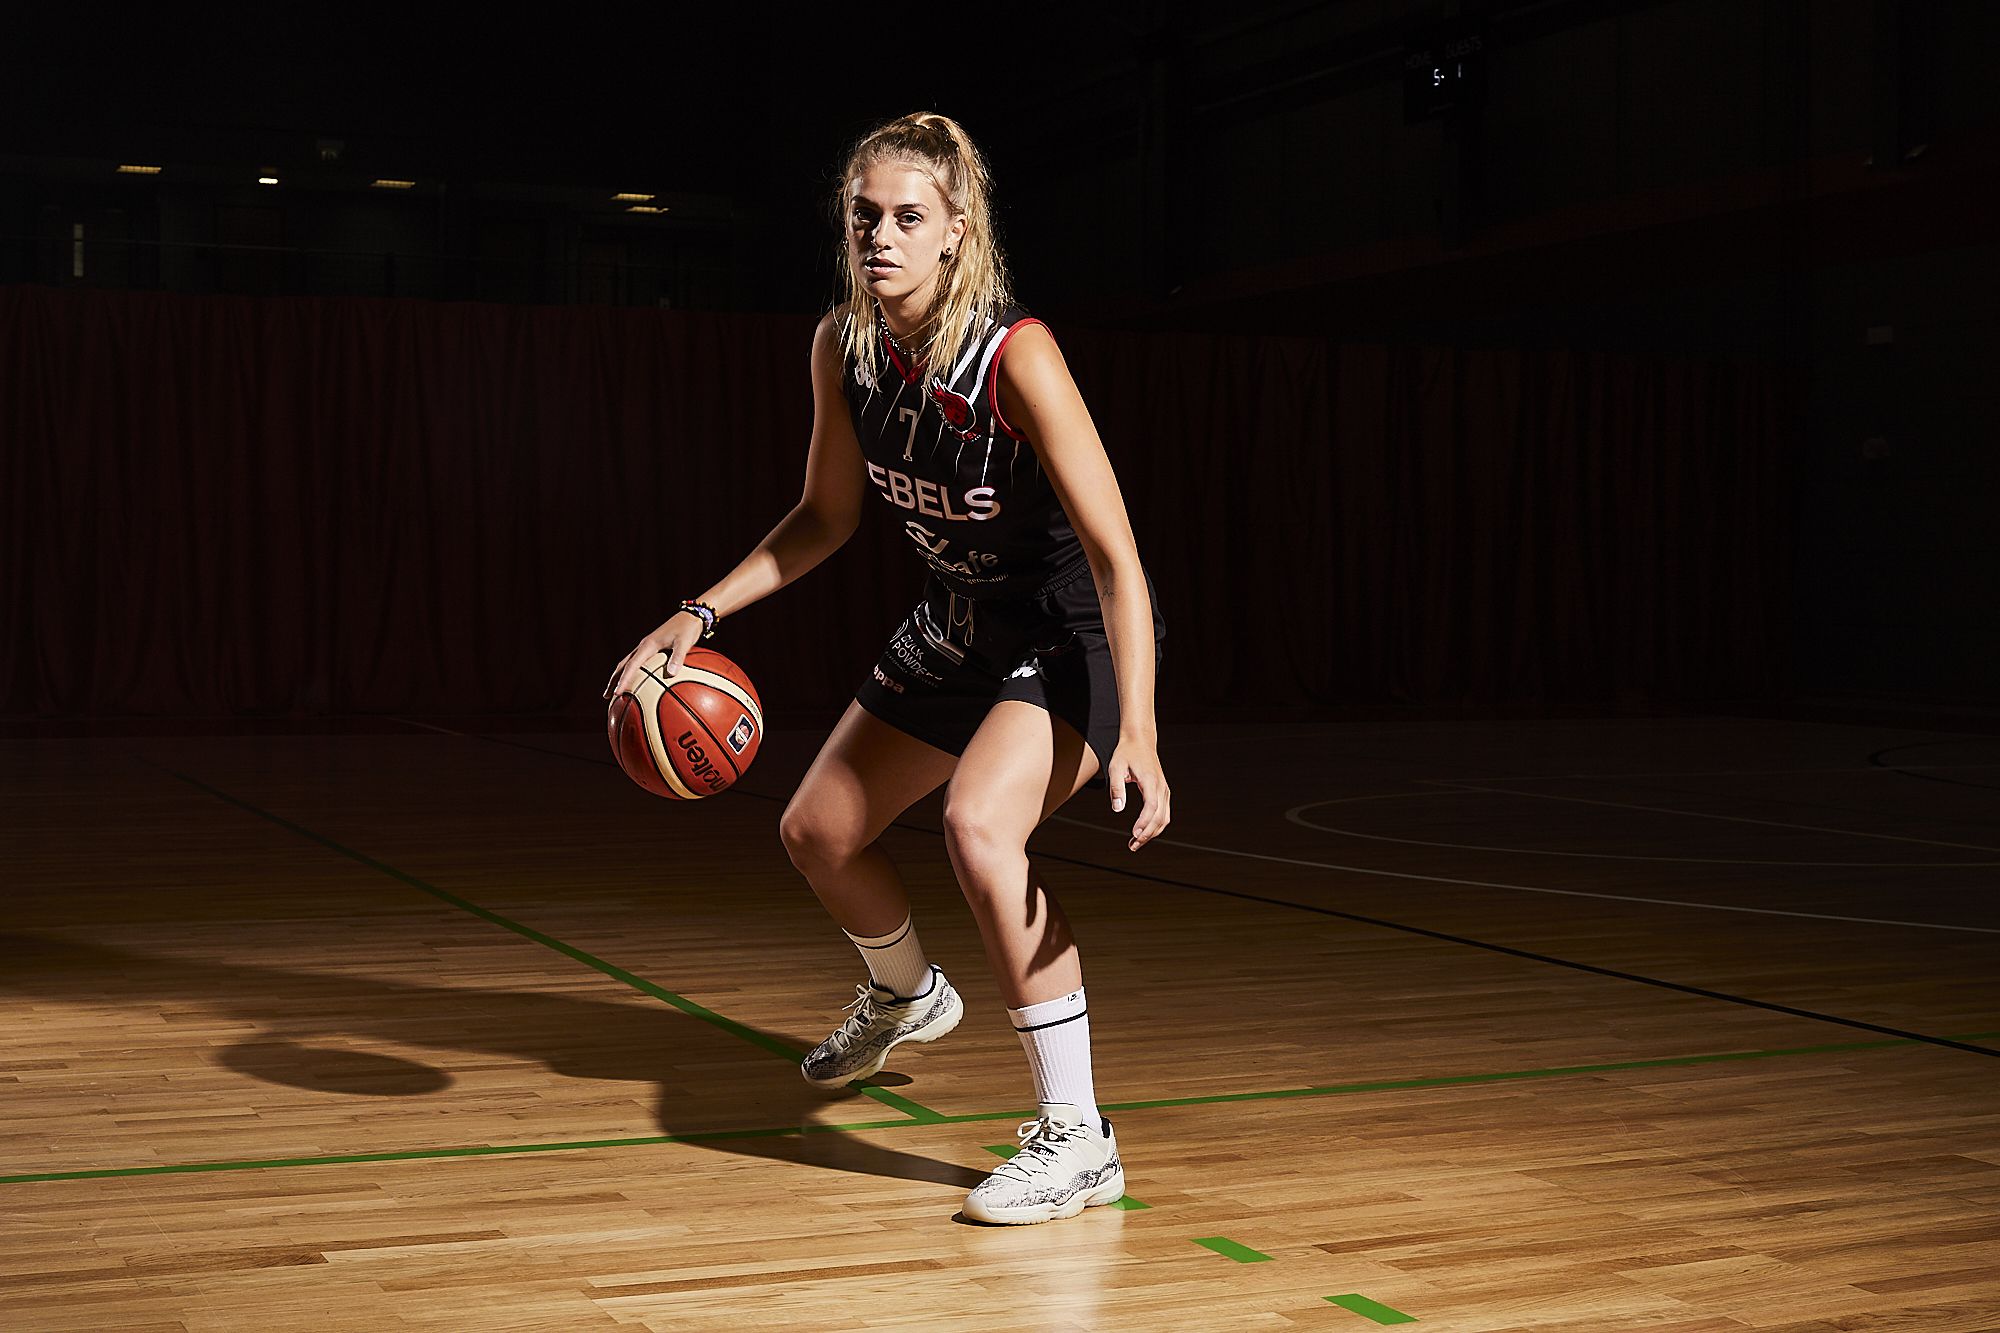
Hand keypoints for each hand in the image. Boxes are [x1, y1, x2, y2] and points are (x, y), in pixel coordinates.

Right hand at [602, 611, 703, 701]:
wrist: (691, 616)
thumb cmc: (688, 628)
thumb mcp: (685, 642)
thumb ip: (678, 657)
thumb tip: (672, 674)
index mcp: (647, 645)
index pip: (631, 665)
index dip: (623, 680)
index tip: (616, 693)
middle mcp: (643, 647)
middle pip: (623, 666)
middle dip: (614, 681)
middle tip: (607, 696)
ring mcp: (646, 648)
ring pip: (628, 664)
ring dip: (620, 677)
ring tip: (615, 692)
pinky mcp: (652, 649)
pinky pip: (638, 664)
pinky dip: (633, 674)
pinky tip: (638, 683)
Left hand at [1106, 737, 1169, 851]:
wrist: (1140, 741)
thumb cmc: (1126, 753)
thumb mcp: (1115, 768)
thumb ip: (1116, 788)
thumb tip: (1117, 809)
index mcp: (1150, 780)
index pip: (1151, 806)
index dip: (1144, 822)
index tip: (1134, 834)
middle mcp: (1161, 787)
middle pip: (1160, 816)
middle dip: (1147, 834)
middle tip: (1132, 845)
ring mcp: (1164, 790)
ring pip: (1164, 817)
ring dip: (1152, 833)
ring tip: (1136, 843)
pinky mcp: (1163, 792)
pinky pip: (1164, 813)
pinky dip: (1155, 825)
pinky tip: (1143, 832)